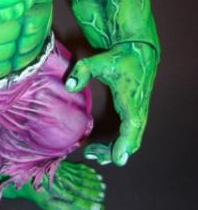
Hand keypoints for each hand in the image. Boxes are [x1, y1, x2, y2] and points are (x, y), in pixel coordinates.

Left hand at [65, 43, 156, 166]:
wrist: (139, 49)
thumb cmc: (119, 57)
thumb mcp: (98, 61)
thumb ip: (82, 71)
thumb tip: (69, 86)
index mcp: (131, 98)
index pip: (132, 125)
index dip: (125, 144)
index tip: (118, 160)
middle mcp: (138, 108)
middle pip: (133, 139)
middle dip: (115, 152)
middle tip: (92, 155)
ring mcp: (139, 111)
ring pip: (133, 139)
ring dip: (116, 149)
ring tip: (93, 154)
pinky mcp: (136, 111)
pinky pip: (131, 133)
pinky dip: (119, 143)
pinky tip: (102, 147)